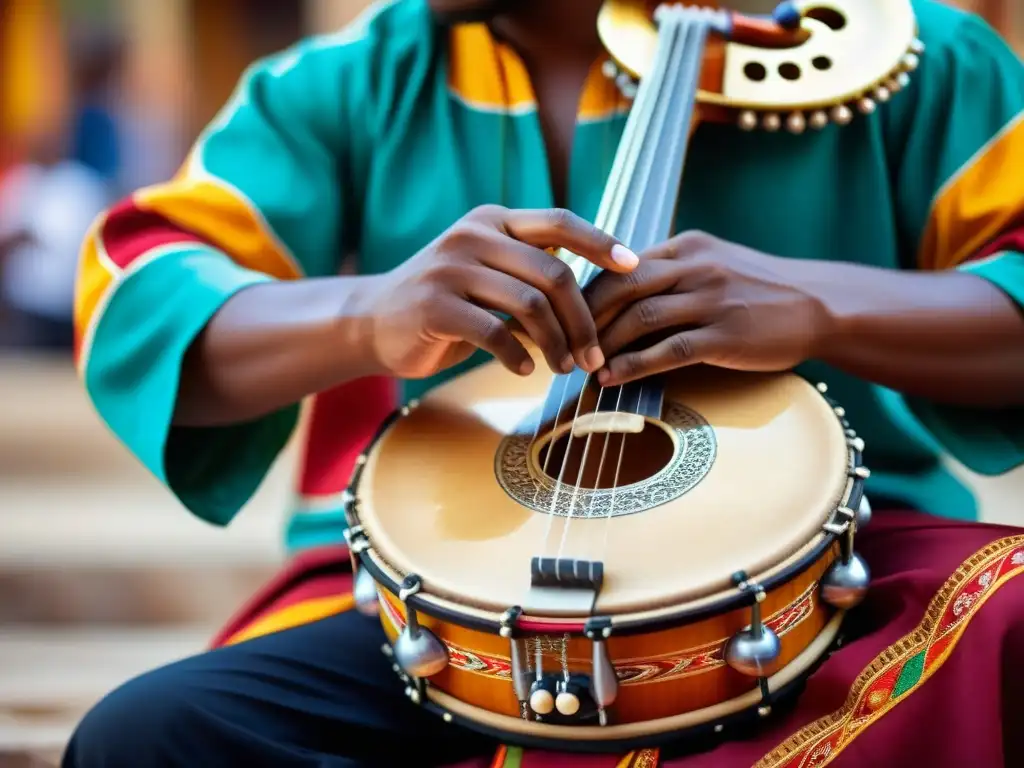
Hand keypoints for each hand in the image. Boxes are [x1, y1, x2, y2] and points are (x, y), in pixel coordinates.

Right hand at [362, 205, 638, 379]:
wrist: (372, 322)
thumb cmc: (445, 304)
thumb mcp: (488, 274)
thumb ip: (530, 272)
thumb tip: (600, 291)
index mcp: (493, 222)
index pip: (559, 222)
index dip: (601, 242)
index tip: (635, 266)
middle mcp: (472, 236)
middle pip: (553, 273)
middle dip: (583, 320)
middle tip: (594, 355)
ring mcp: (450, 268)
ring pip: (529, 304)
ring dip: (557, 343)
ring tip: (564, 368)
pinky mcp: (434, 306)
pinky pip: (494, 332)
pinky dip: (517, 356)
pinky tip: (524, 371)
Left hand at [585, 231, 833, 385]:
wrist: (819, 304)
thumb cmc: (760, 290)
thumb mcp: (714, 265)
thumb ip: (671, 273)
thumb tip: (619, 294)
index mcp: (687, 247)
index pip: (620, 266)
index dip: (587, 294)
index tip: (564, 318)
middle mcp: (696, 267)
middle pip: (621, 287)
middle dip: (585, 319)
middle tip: (563, 345)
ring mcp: (712, 299)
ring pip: (640, 317)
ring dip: (604, 344)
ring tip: (582, 366)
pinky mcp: (726, 333)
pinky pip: (668, 349)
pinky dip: (634, 365)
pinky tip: (612, 380)